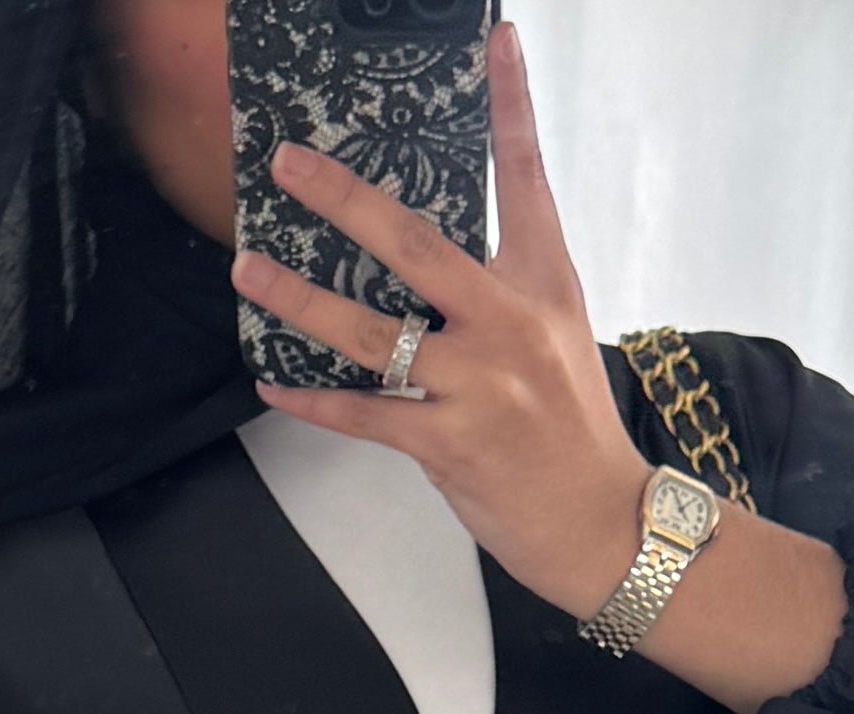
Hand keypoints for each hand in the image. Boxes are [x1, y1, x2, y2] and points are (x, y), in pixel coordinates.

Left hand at [234, 26, 847, 709]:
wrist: (604, 525)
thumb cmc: (574, 433)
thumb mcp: (558, 337)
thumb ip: (503, 292)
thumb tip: (432, 262)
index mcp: (545, 284)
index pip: (528, 178)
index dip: (512, 105)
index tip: (496, 41)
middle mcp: (509, 323)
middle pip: (414, 243)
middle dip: (343, 198)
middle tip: (291, 162)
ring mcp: (478, 385)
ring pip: (371, 332)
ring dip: (301, 299)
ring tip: (250, 267)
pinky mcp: (449, 445)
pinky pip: (365, 415)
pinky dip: (315, 401)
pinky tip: (275, 384)